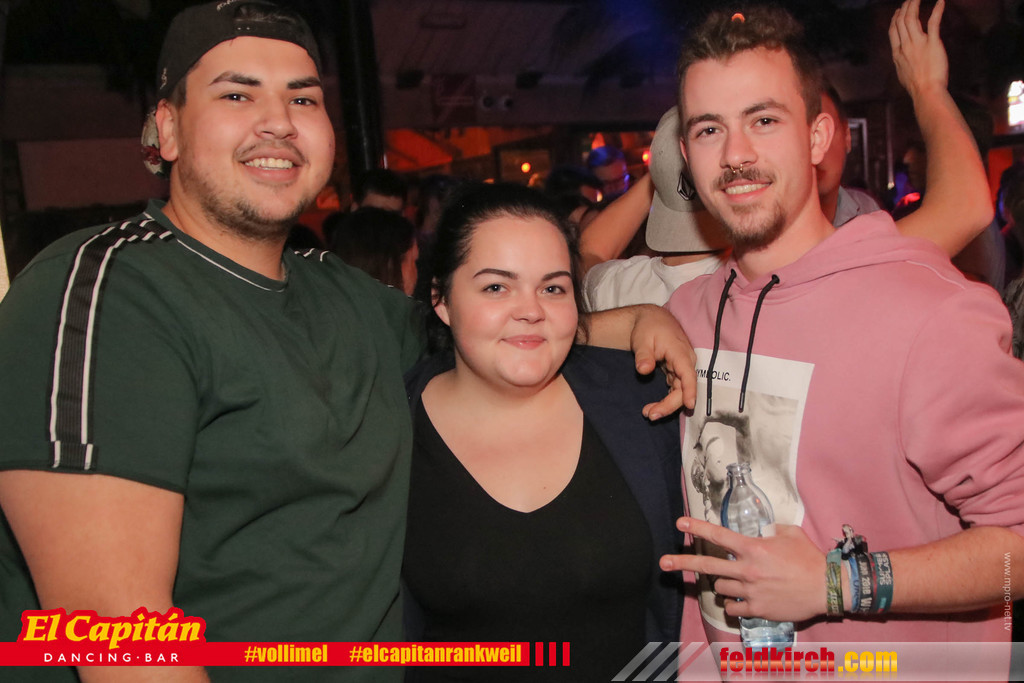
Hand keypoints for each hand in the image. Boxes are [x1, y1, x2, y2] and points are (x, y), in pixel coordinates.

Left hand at [628, 305, 696, 417]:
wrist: (651, 320)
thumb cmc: (648, 328)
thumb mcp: (642, 339)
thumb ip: (644, 355)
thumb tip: (644, 370)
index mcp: (680, 352)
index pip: (688, 374)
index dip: (690, 390)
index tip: (690, 405)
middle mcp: (686, 362)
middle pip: (684, 388)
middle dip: (670, 405)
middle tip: (651, 415)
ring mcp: (682, 368)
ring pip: (680, 391)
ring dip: (667, 405)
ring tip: (649, 413)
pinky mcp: (676, 372)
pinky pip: (675, 389)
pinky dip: (666, 400)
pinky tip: (654, 407)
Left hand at [659, 516, 826, 622]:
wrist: (826, 587)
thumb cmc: (809, 558)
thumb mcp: (790, 533)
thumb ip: (770, 529)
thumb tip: (762, 530)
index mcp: (753, 548)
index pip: (718, 535)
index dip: (697, 527)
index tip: (680, 523)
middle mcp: (746, 570)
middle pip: (707, 565)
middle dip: (682, 562)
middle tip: (663, 562)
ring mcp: (750, 591)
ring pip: (720, 587)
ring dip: (722, 583)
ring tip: (735, 581)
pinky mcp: (757, 609)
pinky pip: (733, 608)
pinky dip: (733, 604)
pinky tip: (740, 600)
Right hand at [890, 0, 946, 97]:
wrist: (925, 91)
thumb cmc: (916, 87)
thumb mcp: (902, 73)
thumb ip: (901, 61)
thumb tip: (901, 58)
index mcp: (897, 52)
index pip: (893, 30)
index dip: (895, 18)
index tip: (898, 12)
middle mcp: (905, 45)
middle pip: (902, 21)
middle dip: (905, 7)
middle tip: (909, 0)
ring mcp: (918, 43)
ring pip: (912, 18)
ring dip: (914, 4)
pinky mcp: (933, 43)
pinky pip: (933, 22)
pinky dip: (937, 10)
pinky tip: (941, 1)